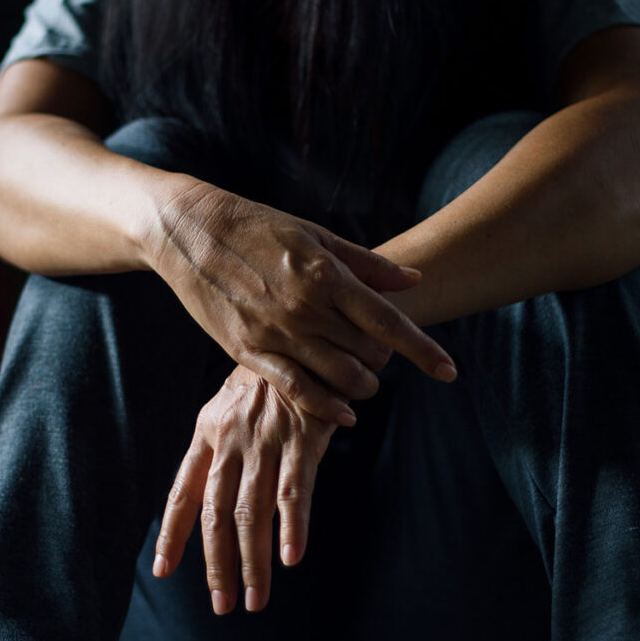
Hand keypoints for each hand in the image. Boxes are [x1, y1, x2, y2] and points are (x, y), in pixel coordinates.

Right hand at [148, 180, 456, 424]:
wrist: (189, 232)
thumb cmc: (256, 227)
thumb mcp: (313, 234)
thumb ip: (365, 264)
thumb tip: (412, 280)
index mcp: (325, 274)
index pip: (388, 322)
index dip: (424, 350)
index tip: (450, 372)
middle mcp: (305, 307)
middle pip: (368, 353)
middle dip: (385, 361)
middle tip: (380, 355)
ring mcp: (276, 332)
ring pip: (338, 377)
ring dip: (362, 385)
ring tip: (363, 378)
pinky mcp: (248, 351)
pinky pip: (296, 390)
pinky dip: (326, 407)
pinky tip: (345, 413)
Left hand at [152, 365, 335, 613]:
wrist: (303, 337)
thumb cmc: (267, 379)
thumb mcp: (227, 406)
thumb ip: (215, 450)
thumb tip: (200, 496)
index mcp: (207, 433)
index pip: (183, 492)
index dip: (172, 534)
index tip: (163, 569)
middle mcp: (231, 441)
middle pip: (217, 514)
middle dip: (218, 564)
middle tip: (222, 604)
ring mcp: (267, 440)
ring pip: (253, 511)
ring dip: (253, 561)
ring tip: (255, 598)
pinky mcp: (304, 438)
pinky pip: (296, 490)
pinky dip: (293, 526)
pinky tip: (291, 557)